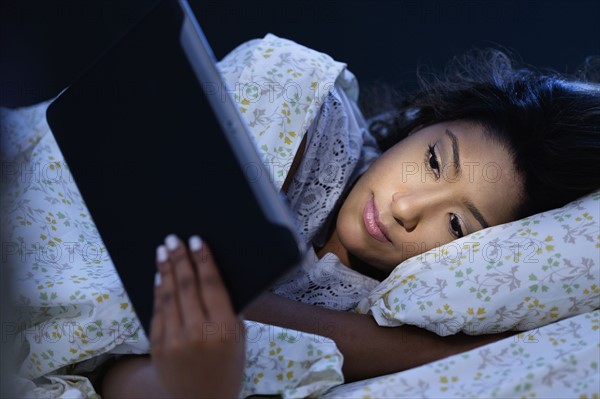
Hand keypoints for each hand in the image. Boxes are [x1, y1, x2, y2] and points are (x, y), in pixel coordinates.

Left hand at [150, 234, 244, 398]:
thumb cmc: (228, 367)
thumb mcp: (240, 339)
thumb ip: (230, 310)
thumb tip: (215, 274)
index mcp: (224, 330)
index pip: (212, 286)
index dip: (204, 260)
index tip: (197, 241)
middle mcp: (198, 333)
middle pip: (187, 286)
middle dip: (180, 258)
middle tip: (174, 239)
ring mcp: (174, 341)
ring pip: (168, 295)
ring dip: (165, 269)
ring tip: (163, 251)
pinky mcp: (157, 347)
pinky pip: (157, 312)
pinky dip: (158, 291)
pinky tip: (160, 276)